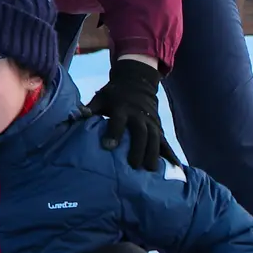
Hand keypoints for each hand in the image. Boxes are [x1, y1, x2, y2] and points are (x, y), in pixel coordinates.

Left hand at [82, 56, 179, 172]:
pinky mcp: (158, 128)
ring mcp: (151, 122)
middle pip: (141, 133)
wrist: (137, 82)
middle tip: (134, 165)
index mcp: (122, 108)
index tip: (108, 146)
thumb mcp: (101, 97)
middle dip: (138, 149)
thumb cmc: (114, 94)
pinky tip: (175, 167)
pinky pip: (165, 142)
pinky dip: (170, 154)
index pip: (118, 121)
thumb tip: (76, 115)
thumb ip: (90, 108)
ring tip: (150, 170)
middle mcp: (139, 116)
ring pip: (155, 139)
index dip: (114, 133)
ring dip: (154, 154)